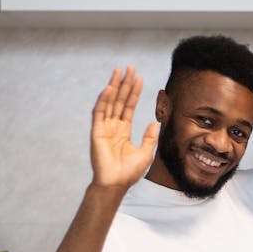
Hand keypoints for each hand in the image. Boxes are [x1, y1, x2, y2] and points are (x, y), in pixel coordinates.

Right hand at [90, 67, 158, 189]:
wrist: (116, 184)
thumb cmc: (129, 172)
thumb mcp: (146, 153)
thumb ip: (150, 137)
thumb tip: (155, 123)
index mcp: (124, 131)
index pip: (129, 107)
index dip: (134, 93)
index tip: (139, 79)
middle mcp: (113, 127)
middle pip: (119, 101)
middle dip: (124, 84)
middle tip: (129, 68)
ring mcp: (104, 128)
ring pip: (110, 102)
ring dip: (114, 86)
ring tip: (119, 72)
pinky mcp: (97, 132)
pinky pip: (100, 112)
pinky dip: (104, 100)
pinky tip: (109, 88)